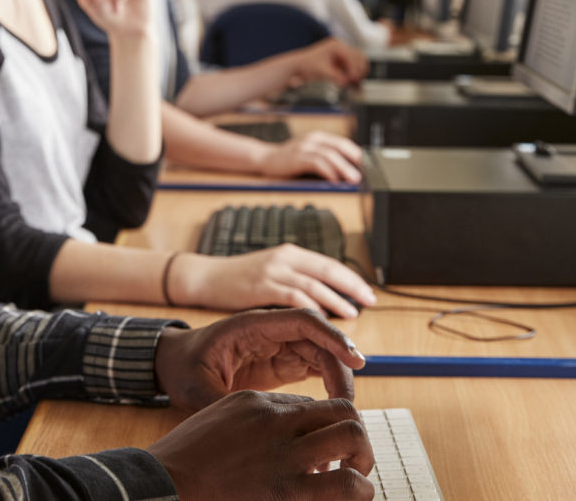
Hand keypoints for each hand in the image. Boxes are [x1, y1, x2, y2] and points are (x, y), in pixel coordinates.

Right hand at [148, 391, 373, 500]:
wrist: (164, 486)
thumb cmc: (185, 461)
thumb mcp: (218, 420)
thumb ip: (254, 420)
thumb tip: (291, 427)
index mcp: (257, 402)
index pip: (312, 406)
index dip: (322, 429)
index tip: (319, 453)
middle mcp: (277, 422)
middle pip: (343, 410)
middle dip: (355, 435)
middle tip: (350, 461)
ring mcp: (285, 456)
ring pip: (352, 436)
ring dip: (362, 458)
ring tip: (355, 478)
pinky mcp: (287, 492)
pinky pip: (344, 485)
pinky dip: (358, 490)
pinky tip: (349, 497)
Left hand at [153, 307, 366, 408]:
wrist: (174, 364)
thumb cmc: (183, 367)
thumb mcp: (196, 388)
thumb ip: (222, 404)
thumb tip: (248, 428)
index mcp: (252, 325)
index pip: (302, 320)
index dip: (332, 336)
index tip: (354, 359)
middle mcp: (271, 331)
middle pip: (318, 337)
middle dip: (340, 363)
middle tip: (348, 401)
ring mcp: (278, 346)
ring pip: (321, 352)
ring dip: (337, 375)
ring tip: (343, 408)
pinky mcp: (281, 362)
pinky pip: (314, 365)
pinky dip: (329, 381)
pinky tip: (334, 405)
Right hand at [170, 245, 376, 318]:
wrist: (205, 278)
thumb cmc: (238, 281)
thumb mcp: (270, 276)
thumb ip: (294, 287)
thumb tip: (323, 311)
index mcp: (290, 254)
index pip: (329, 264)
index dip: (351, 279)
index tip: (368, 293)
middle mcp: (285, 258)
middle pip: (328, 271)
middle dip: (352, 287)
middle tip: (370, 302)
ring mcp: (273, 271)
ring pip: (314, 285)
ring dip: (336, 301)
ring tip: (352, 314)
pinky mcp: (262, 286)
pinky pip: (294, 297)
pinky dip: (311, 309)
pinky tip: (322, 322)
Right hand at [259, 131, 362, 183]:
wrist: (265, 159)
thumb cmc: (290, 160)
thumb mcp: (310, 155)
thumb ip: (326, 159)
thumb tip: (348, 172)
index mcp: (319, 138)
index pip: (343, 143)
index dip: (356, 154)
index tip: (367, 167)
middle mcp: (313, 139)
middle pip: (339, 147)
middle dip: (353, 161)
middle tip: (363, 174)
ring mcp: (304, 147)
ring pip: (329, 155)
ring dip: (343, 168)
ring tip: (353, 180)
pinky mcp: (297, 157)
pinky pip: (316, 163)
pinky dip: (328, 171)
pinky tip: (334, 180)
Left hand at [287, 38, 368, 86]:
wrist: (299, 66)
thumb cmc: (307, 65)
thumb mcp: (321, 71)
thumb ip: (335, 76)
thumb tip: (346, 82)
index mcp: (336, 45)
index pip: (351, 56)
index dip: (354, 68)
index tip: (354, 79)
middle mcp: (341, 47)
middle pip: (358, 57)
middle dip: (359, 70)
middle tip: (357, 82)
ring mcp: (342, 54)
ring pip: (358, 61)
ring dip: (359, 72)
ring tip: (356, 83)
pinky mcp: (341, 61)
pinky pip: (353, 67)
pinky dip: (354, 74)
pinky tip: (353, 83)